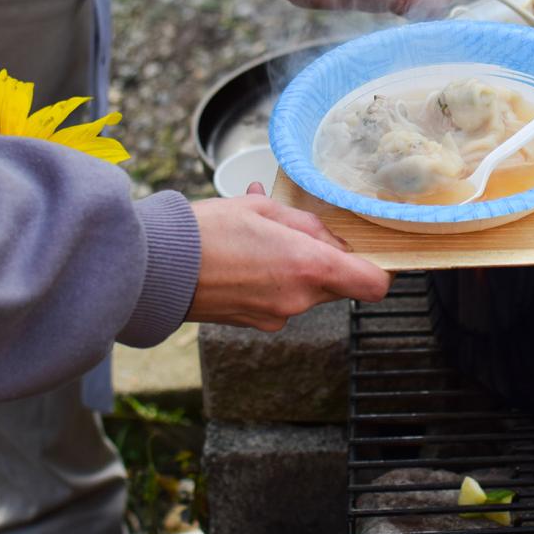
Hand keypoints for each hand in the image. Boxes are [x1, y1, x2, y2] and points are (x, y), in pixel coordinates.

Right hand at [186, 189, 390, 331]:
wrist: (155, 269)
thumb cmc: (207, 232)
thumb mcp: (263, 210)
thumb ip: (308, 225)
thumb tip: (332, 240)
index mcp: (309, 267)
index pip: (373, 285)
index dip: (378, 270)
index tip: (367, 254)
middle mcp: (298, 299)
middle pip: (338, 284)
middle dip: (324, 260)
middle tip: (294, 232)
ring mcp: (276, 316)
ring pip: (307, 291)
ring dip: (295, 267)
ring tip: (259, 239)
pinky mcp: (255, 323)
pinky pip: (280, 300)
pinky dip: (272, 281)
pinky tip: (243, 258)